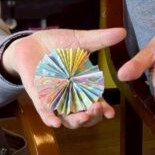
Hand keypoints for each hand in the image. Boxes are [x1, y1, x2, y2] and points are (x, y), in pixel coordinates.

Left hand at [1, 27, 126, 128]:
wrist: (32, 41)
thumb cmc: (58, 43)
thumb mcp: (80, 40)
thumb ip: (100, 39)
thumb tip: (122, 32)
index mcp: (84, 86)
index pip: (97, 102)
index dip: (104, 109)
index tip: (111, 113)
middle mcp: (71, 96)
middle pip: (85, 115)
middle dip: (93, 116)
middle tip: (97, 109)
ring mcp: (56, 98)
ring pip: (67, 118)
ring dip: (76, 121)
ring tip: (83, 117)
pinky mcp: (39, 97)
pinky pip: (45, 112)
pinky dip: (50, 119)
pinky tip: (55, 123)